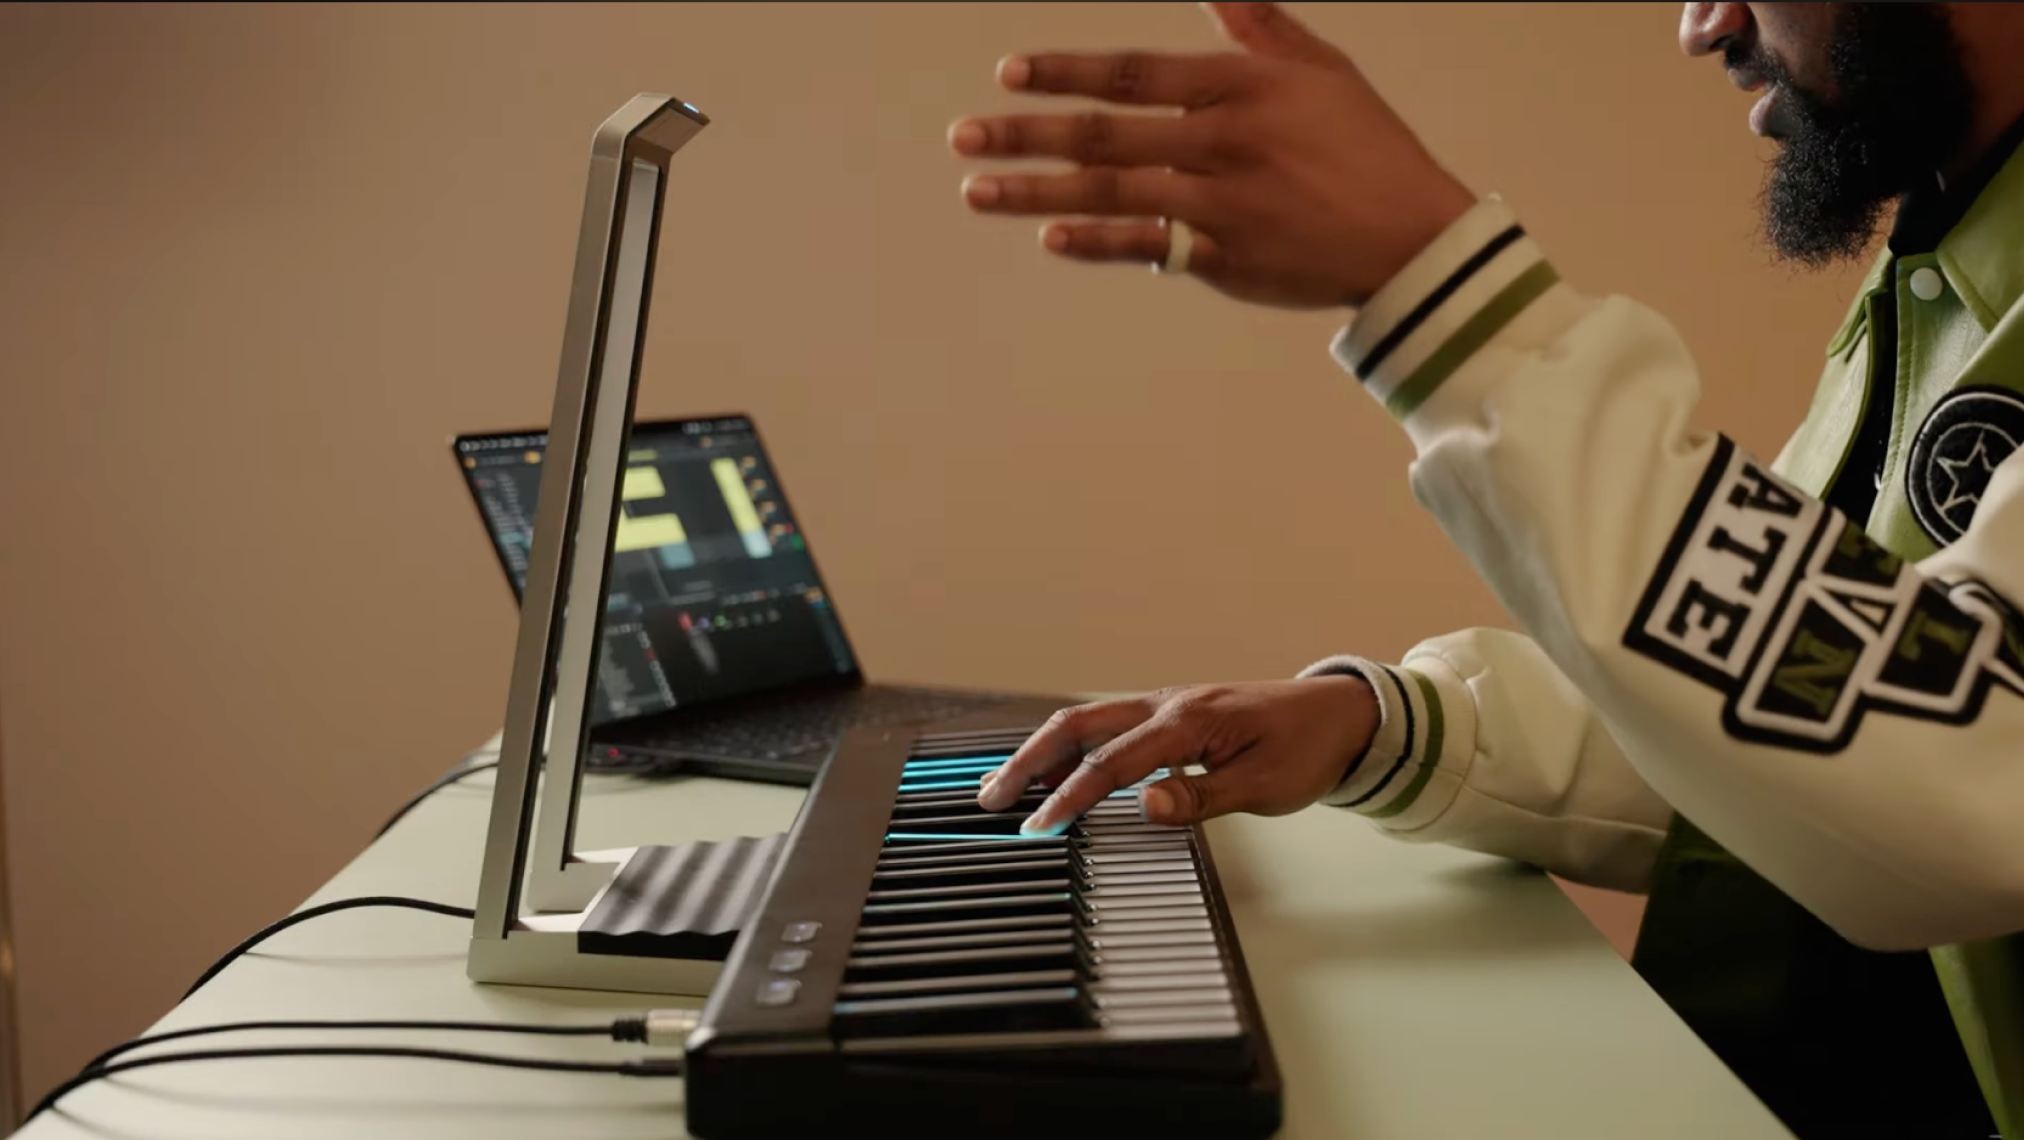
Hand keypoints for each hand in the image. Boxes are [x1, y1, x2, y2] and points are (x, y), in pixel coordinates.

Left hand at [949, 2, 1475, 308]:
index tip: (1012, 74)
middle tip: (964, 137)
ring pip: (1112, 194)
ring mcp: (1222, 204)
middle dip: (1026, 135)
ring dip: (1037, 192)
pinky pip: (1148, 246)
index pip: (1134, 72)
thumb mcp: (1320, 70)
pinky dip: (1097, 242)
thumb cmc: (1367, 146)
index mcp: (1242, 88)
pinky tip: (1049, 237)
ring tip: (978, 189)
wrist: (1413, 239)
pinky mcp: (1225, 259)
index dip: (1067, 72)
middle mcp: (1223, 144)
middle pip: (1105, 135)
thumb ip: (1257, 27)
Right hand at [979, 675, 1379, 834]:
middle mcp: (1167, 704)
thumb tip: (1144, 806)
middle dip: (1029, 761)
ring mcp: (1165, 704)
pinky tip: (1057, 772)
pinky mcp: (1169, 714)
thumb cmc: (1306, 748)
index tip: (1038, 827)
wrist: (1339, 713)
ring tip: (1005, 786)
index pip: (1112, 762)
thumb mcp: (1265, 786)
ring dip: (1042, 751)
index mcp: (1188, 720)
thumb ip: (1201, 797)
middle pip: (1077, 726)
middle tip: (991, 798)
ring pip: (1085, 722)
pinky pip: (1107, 726)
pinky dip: (1072, 747)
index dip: (1070, 796)